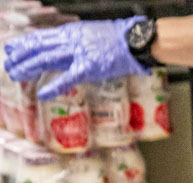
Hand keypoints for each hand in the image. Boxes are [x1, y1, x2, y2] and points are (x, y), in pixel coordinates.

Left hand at [4, 17, 148, 99]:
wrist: (135, 40)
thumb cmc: (120, 38)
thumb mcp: (92, 33)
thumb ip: (78, 40)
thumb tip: (68, 47)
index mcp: (71, 32)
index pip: (41, 37)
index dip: (24, 43)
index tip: (11, 49)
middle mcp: (70, 41)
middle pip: (39, 48)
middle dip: (20, 57)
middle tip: (8, 65)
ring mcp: (79, 54)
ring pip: (46, 60)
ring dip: (28, 68)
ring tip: (15, 75)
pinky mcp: (90, 67)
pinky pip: (68, 78)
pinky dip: (54, 86)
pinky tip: (42, 94)